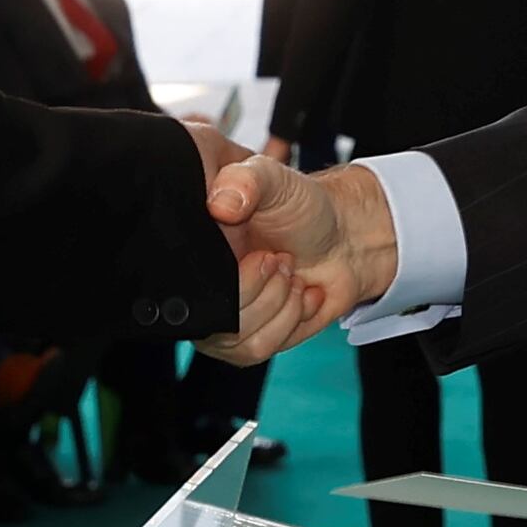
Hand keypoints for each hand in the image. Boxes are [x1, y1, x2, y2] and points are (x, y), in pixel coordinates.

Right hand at [200, 152, 394, 366]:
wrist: (343, 236)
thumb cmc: (301, 207)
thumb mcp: (273, 177)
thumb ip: (245, 180)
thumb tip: (220, 204)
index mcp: (194, 250)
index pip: (184, 287)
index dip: (224, 278)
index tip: (259, 253)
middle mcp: (204, 288)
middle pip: (212, 323)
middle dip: (260, 288)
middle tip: (279, 258)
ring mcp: (225, 317)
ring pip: (238, 342)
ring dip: (278, 305)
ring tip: (290, 273)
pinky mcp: (249, 338)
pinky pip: (259, 348)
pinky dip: (290, 321)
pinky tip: (301, 293)